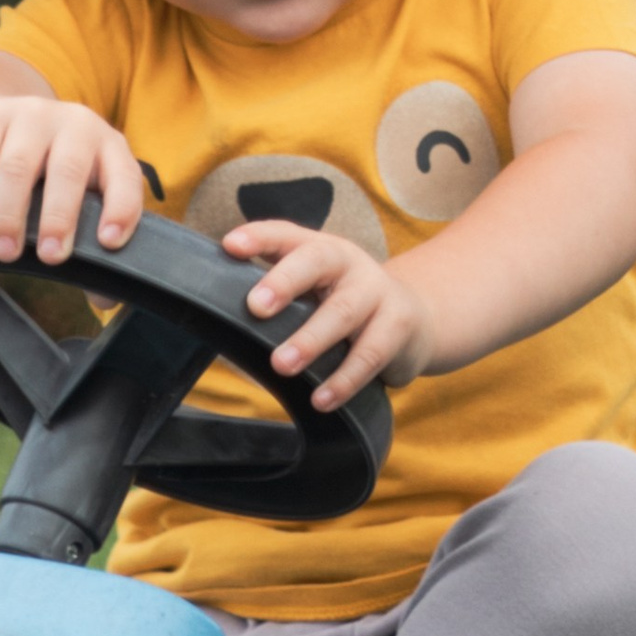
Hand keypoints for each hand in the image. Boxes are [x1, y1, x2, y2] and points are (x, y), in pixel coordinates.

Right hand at [0, 91, 146, 263]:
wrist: (5, 123)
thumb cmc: (54, 173)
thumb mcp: (81, 197)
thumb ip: (94, 243)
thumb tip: (105, 301)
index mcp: (109, 147)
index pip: (124, 177)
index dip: (121, 209)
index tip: (108, 242)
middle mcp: (75, 124)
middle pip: (68, 170)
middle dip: (58, 217)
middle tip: (49, 258)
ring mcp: (30, 116)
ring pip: (17, 167)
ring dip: (10, 214)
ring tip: (5, 251)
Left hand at [221, 221, 435, 409]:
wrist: (415, 320)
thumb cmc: (344, 308)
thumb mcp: (314, 294)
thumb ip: (276, 304)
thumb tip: (219, 335)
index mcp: (319, 249)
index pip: (285, 235)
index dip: (259, 238)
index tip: (230, 246)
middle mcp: (348, 262)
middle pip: (316, 261)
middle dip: (285, 281)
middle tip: (255, 307)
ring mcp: (377, 291)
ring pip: (343, 312)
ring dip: (310, 340)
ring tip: (281, 365)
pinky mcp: (399, 325)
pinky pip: (370, 354)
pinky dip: (344, 380)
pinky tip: (321, 400)